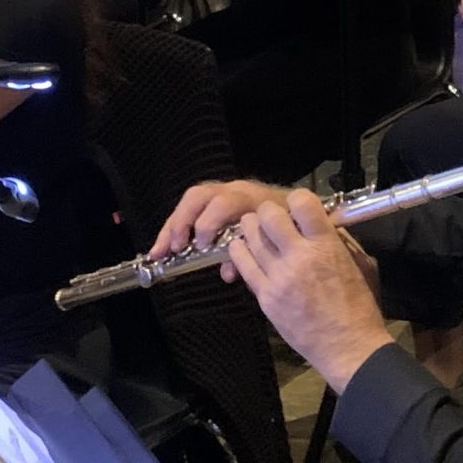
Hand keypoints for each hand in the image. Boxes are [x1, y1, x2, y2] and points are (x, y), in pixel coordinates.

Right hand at [151, 179, 289, 260]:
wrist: (300, 207)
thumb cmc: (288, 226)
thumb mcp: (275, 241)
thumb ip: (252, 256)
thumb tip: (227, 273)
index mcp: (250, 200)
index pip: (224, 205)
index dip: (208, 224)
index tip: (200, 247)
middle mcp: (234, 190)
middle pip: (199, 196)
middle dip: (182, 222)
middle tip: (174, 248)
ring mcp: (224, 190)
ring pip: (192, 198)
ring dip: (174, 224)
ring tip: (162, 249)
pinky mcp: (217, 196)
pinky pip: (193, 205)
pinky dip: (178, 224)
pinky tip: (168, 243)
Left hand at [223, 191, 395, 390]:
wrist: (348, 346)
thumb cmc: (360, 306)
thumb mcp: (361, 264)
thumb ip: (340, 239)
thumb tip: (325, 222)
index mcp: (327, 245)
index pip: (301, 202)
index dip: (298, 200)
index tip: (299, 209)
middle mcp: (299, 256)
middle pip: (268, 215)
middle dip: (269, 212)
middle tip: (273, 221)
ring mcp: (278, 277)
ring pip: (250, 236)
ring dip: (252, 229)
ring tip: (257, 233)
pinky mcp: (265, 297)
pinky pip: (242, 263)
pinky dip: (239, 251)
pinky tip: (244, 250)